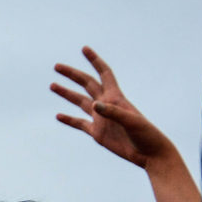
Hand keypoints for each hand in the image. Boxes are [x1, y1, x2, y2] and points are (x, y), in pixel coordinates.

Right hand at [52, 48, 175, 170]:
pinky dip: (68, 119)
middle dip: (72, 74)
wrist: (148, 153)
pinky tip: (58, 115)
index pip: (103, 74)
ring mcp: (100, 118)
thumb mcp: (131, 122)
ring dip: (66, 93)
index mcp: (115, 98)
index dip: (94, 61)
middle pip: (86, 84)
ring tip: (52, 85)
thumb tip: (95, 105)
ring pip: (79, 102)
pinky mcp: (97, 133)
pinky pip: (79, 123)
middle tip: (57, 66)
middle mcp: (106, 105)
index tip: (84, 49)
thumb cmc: (145, 134)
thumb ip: (113, 112)